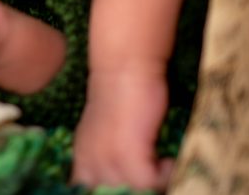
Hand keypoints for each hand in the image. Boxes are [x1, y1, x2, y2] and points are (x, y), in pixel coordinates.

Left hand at [70, 65, 172, 191]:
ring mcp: (107, 158)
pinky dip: (163, 176)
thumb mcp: (103, 130)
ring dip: (150, 184)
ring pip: (129, 191)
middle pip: (108, 193)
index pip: (83, 190)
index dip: (109, 189)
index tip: (128, 183)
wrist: (124, 67)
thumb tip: (126, 177)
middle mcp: (89, 161)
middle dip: (132, 189)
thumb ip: (106, 153)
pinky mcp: (129, 152)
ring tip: (161, 170)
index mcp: (81, 157)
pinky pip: (148, 183)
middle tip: (152, 179)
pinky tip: (168, 161)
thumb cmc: (120, 94)